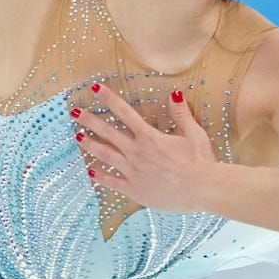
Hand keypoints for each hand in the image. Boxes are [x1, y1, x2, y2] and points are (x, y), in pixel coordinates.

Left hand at [74, 85, 217, 212]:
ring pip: (106, 155)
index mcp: (149, 137)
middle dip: (90, 121)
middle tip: (74, 112)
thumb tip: (174, 93)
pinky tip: (91, 172)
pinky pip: (113, 182)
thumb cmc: (201, 161)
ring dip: (91, 145)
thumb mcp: (193, 133)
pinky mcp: (135, 190)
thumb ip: (180, 113)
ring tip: (78, 137)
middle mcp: (137, 152)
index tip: (95, 88)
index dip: (108, 98)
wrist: (204, 190)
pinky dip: (101, 177)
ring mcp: (133, 172)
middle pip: (108, 133)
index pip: (124, 112)